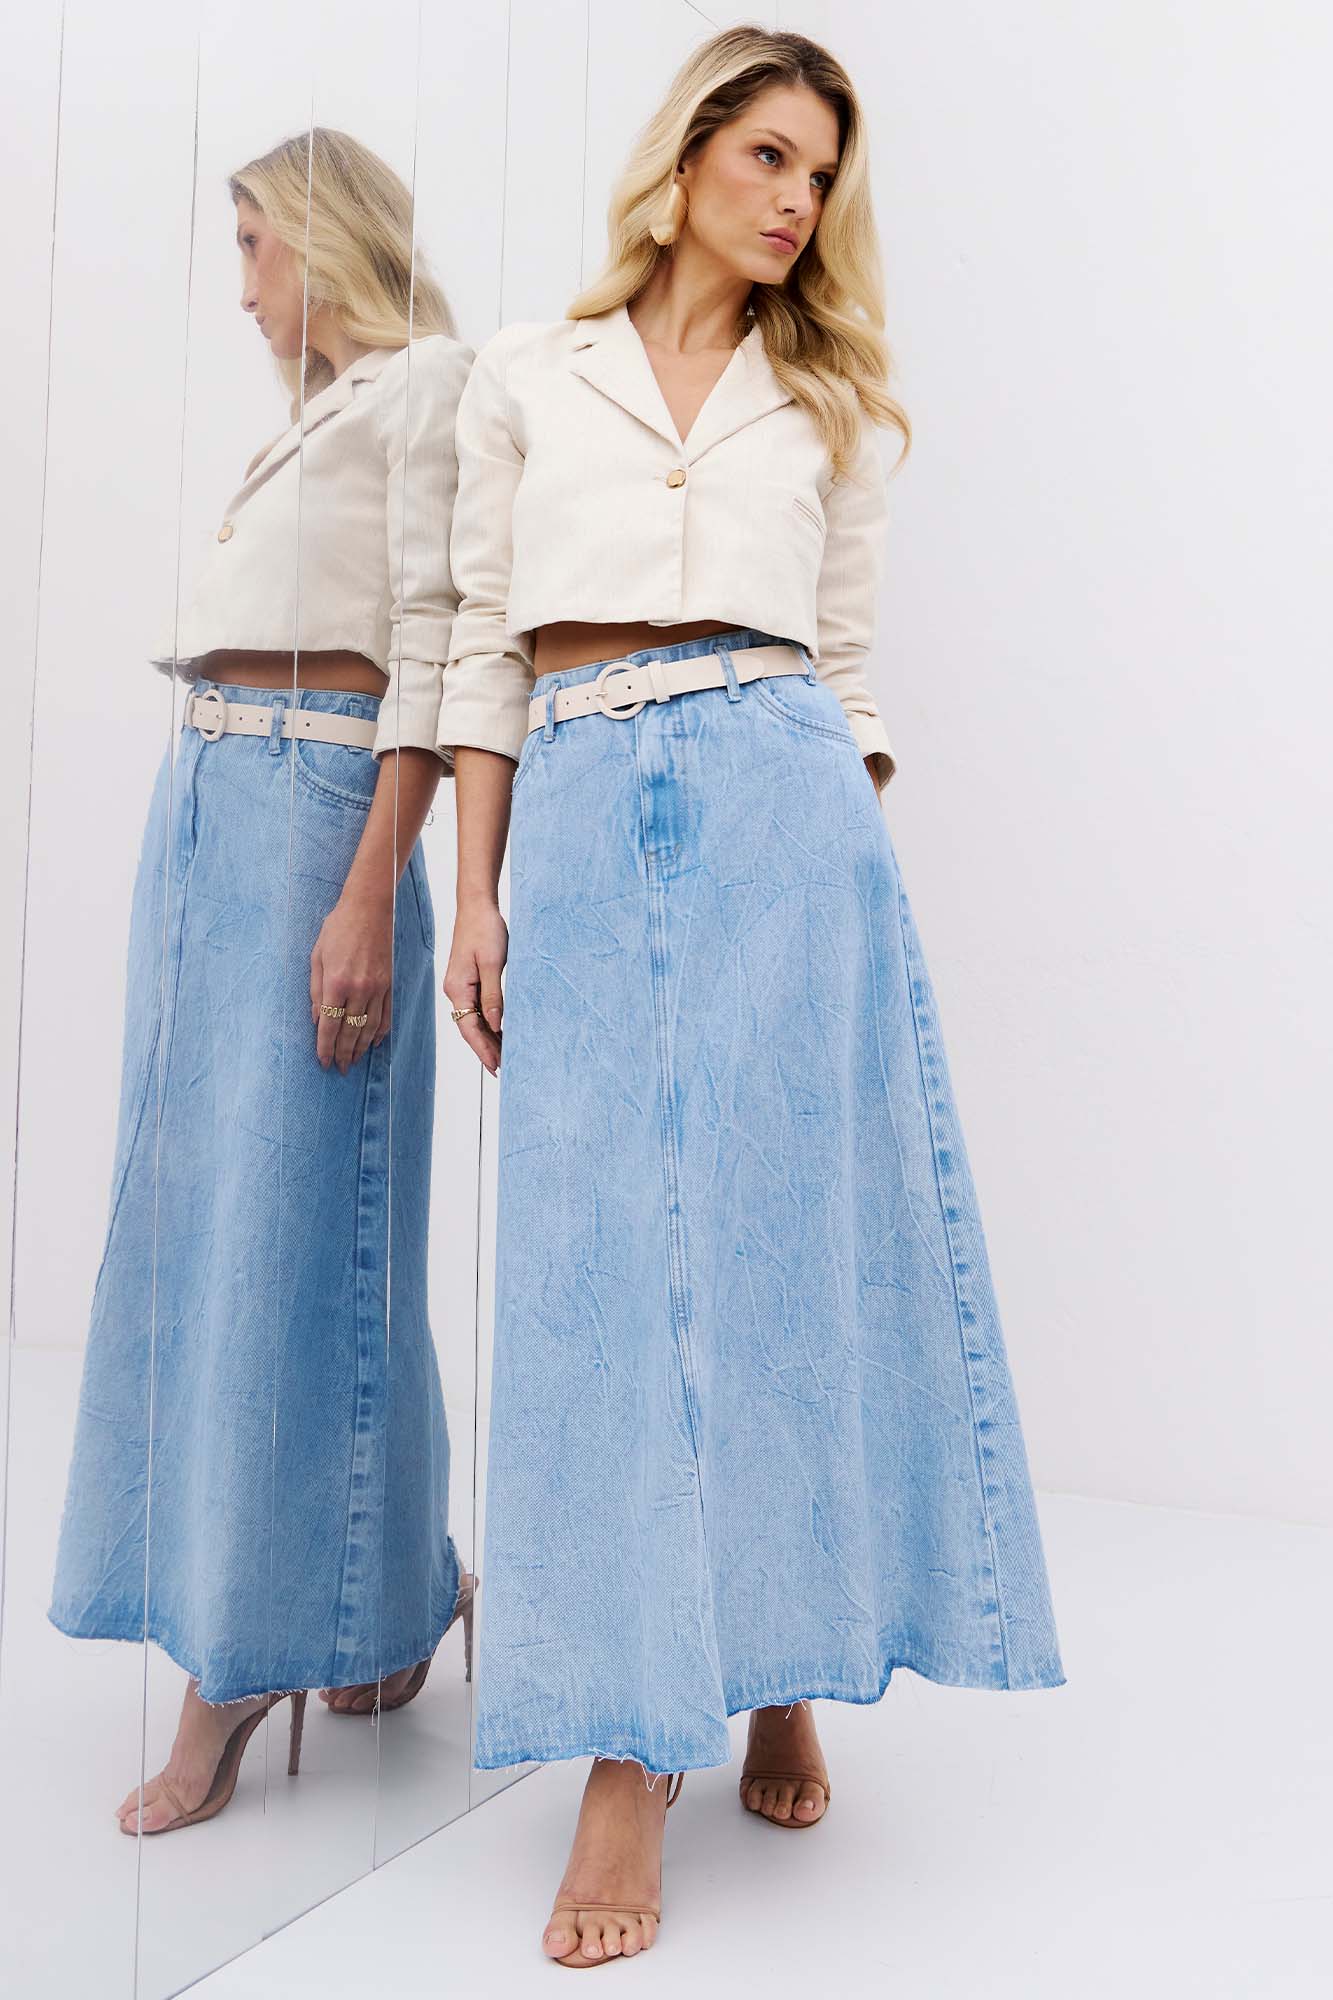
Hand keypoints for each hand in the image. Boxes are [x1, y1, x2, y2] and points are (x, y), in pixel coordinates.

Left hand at [310, 890, 393, 1072]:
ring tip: (353, 1062)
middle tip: (339, 1069)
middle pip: (350, 1031)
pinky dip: (379, 1033)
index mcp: (336, 982)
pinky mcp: (389, 984)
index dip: (325, 1047)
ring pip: (369, 1028)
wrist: (369, 908)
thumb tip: (316, 1019)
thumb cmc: (338, 928)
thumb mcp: (317, 957)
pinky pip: (385, 1015)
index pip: (329, 1025)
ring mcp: (377, 988)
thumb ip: (315, 990)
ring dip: (360, 1048)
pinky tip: (373, 1043)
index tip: (322, 1062)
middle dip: (343, 1054)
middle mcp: (358, 989)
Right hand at [443, 894, 507, 1075]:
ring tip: (504, 1055)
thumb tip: (496, 1024)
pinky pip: (477, 1008)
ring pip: (473, 1020)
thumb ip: (493, 995)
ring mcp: (461, 985)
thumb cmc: (484, 928)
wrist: (477, 905)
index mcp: (456, 988)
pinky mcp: (469, 979)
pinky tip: (500, 1030)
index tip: (496, 1066)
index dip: (483, 1049)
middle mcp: (455, 990)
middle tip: (503, 1069)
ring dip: (488, 1037)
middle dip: (485, 1049)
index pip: (469, 1028)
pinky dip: (488, 1022)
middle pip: (469, 1028)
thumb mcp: (492, 963)